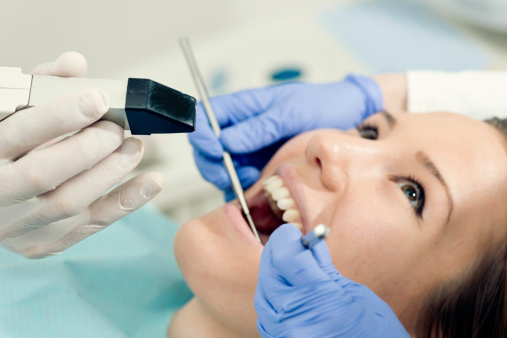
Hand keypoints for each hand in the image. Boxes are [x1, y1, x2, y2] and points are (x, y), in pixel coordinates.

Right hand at [0, 52, 163, 257]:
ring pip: (71, 201)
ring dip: (112, 170)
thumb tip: (75, 63)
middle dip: (90, 146)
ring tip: (135, 146)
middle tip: (117, 128)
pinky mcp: (46, 244)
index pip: (19, 133)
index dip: (61, 115)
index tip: (99, 100)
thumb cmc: (6, 150)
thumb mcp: (10, 114)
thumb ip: (39, 87)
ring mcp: (20, 225)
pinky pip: (93, 223)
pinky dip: (128, 201)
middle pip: (44, 172)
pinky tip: (153, 181)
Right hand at [189, 75, 381, 200]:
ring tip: (251, 180)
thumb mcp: (291, 112)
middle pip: (205, 147)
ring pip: (218, 167)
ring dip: (226, 178)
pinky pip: (238, 182)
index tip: (218, 151)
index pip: (205, 117)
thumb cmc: (321, 106)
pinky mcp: (259, 168)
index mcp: (243, 107)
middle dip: (211, 163)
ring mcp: (248, 150)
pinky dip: (240, 190)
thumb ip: (259, 127)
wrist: (349, 120)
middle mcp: (240, 129)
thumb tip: (226, 141)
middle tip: (230, 174)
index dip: (202, 135)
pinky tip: (257, 188)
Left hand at [255, 224, 408, 337]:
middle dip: (277, 252)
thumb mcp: (355, 294)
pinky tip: (291, 291)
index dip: (286, 238)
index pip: (285, 256)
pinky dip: (274, 295)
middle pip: (269, 271)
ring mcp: (283, 335)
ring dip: (274, 273)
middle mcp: (293, 320)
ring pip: (263, 290)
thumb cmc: (376, 333)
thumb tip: (306, 243)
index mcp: (319, 301)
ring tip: (294, 268)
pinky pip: (266, 312)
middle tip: (291, 244)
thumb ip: (323, 267)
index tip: (292, 232)